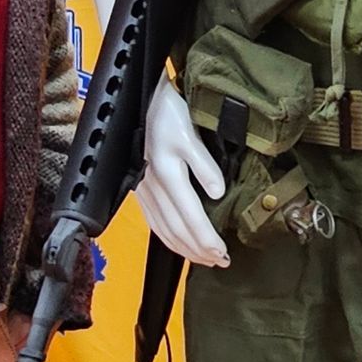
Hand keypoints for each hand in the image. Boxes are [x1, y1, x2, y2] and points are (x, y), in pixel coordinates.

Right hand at [138, 79, 229, 268]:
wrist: (138, 99)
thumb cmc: (166, 111)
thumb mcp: (190, 133)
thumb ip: (205, 165)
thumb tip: (218, 194)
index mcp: (168, 175)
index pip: (191, 218)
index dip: (207, 239)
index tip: (223, 253)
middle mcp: (153, 188)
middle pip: (177, 230)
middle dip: (198, 250)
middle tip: (219, 262)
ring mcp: (144, 190)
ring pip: (163, 229)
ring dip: (183, 248)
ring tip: (203, 258)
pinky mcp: (139, 188)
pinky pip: (153, 221)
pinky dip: (167, 237)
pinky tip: (177, 243)